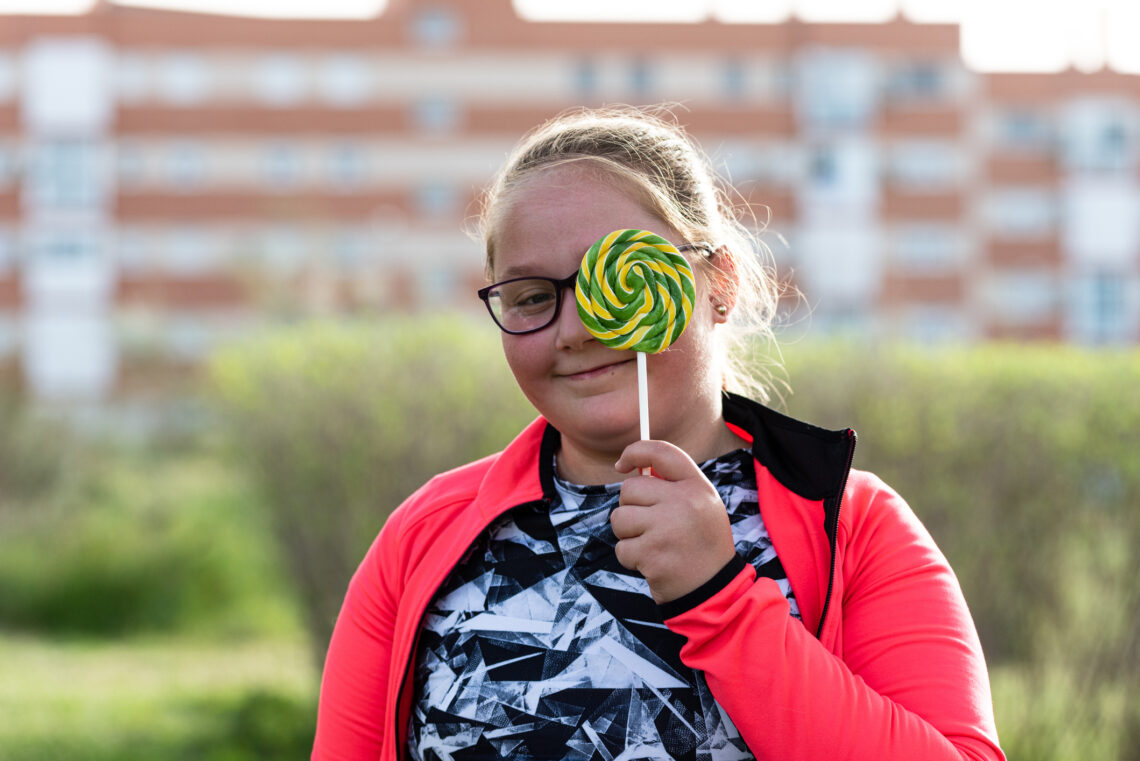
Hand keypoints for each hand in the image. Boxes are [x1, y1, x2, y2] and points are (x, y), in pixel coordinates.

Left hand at [611, 440, 737, 603]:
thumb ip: (673, 485)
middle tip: (649, 525)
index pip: (661, 452)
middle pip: (630, 488)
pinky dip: (630, 558)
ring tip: (652, 545)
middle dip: (630, 507)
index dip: (635, 452)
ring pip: (619, 517)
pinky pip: (621, 547)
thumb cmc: (701, 545)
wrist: (715, 591)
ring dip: (628, 534)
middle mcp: (684, 502)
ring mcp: (667, 527)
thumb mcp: (702, 506)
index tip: (621, 465)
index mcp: (698, 486)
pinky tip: (652, 563)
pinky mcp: (652, 553)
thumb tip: (632, 469)